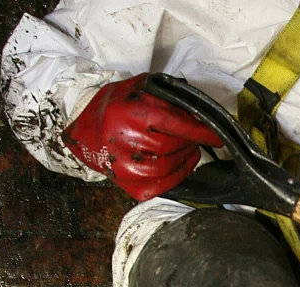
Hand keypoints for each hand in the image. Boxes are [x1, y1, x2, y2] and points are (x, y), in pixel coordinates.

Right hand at [62, 74, 224, 200]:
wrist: (83, 133)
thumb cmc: (113, 107)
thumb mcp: (136, 88)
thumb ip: (164, 95)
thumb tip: (197, 108)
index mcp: (129, 112)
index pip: (173, 122)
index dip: (199, 130)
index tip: (216, 135)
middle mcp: (125, 139)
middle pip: (172, 145)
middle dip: (190, 142)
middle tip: (196, 138)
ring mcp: (124, 166)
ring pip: (168, 166)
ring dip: (186, 158)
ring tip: (189, 149)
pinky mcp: (126, 184)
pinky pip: (161, 185)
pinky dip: (178, 176)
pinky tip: (182, 164)